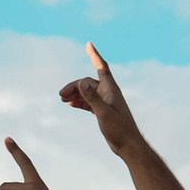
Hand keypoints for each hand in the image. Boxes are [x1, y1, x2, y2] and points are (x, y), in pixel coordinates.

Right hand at [57, 41, 145, 156]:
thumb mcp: (103, 113)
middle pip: (88, 83)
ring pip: (87, 92)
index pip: (101, 67)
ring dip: (75, 93)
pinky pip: (89, 102)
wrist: (128, 145)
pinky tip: (71, 104)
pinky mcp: (103, 111)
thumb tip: (81, 82)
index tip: (88, 44)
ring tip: (62, 99)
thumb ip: (92, 98)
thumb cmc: (119, 129)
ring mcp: (106, 102)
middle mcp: (108, 93)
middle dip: (74, 86)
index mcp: (111, 89)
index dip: (94, 55)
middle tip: (60, 95)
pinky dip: (80, 101)